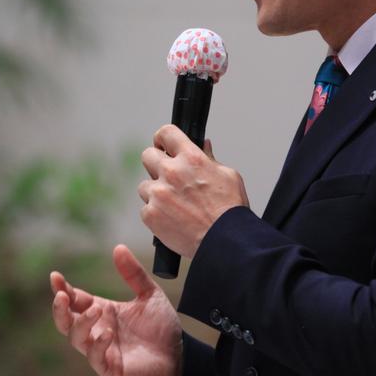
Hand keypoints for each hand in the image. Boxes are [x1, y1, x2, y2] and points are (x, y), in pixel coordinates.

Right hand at [50, 244, 183, 375]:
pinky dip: (97, 345)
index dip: (63, 289)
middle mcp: (97, 330)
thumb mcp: (149, 294)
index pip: (75, 300)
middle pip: (66, 321)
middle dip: (59, 309)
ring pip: (76, 338)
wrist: (180, 356)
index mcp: (103, 311)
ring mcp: (101, 350)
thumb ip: (133, 273)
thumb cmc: (162, 327)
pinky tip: (108, 333)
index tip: (55, 276)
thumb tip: (118, 247)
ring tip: (96, 310)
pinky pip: (95, 358)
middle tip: (61, 296)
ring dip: (81, 323)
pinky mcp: (110, 368)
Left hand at [137, 126, 249, 258]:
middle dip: (156, 164)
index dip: (163, 138)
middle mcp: (171, 172)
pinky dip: (155, 214)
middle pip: (147, 155)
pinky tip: (172, 219)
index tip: (163, 145)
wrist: (225, 242)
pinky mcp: (151, 214)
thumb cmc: (230, 211)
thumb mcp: (228, 176)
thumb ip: (210, 158)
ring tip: (174, 205)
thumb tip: (204, 145)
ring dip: (155, 192)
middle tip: (167, 176)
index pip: (167, 133)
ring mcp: (159, 194)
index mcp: (191, 158)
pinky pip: (145, 208)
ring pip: (145, 185)